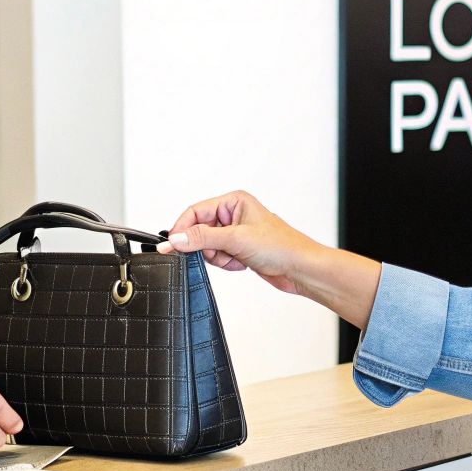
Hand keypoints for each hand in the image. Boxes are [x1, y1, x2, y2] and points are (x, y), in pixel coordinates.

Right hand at [154, 190, 322, 294]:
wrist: (301, 269)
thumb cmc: (281, 247)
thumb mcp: (236, 239)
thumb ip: (202, 238)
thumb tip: (175, 239)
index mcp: (233, 201)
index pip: (195, 211)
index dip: (181, 229)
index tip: (170, 245)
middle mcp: (233, 214)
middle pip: (199, 231)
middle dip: (207, 247)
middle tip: (220, 253)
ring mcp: (236, 232)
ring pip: (207, 247)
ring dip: (219, 257)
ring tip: (236, 259)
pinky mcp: (239, 249)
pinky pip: (218, 257)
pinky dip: (227, 263)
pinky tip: (242, 264)